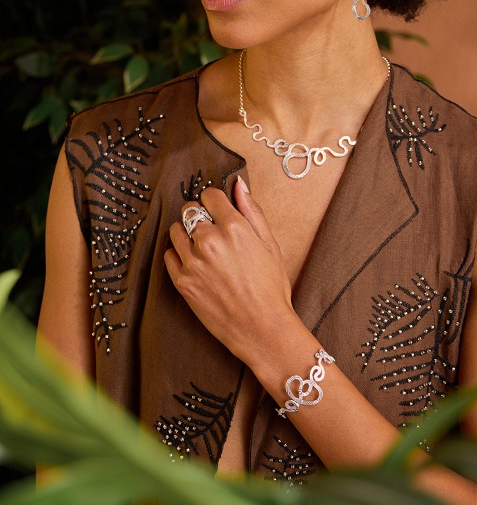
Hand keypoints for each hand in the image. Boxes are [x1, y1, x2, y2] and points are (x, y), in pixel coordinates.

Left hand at [164, 178, 295, 366]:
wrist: (262, 329)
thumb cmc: (271, 287)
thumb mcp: (270, 244)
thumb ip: (252, 211)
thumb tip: (239, 184)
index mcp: (234, 228)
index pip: (209, 195)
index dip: (215, 201)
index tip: (219, 210)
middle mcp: (209, 241)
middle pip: (190, 210)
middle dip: (200, 216)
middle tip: (213, 231)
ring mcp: (193, 262)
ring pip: (176, 230)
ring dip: (187, 234)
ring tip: (203, 248)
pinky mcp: (182, 282)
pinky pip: (169, 256)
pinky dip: (179, 256)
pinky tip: (196, 264)